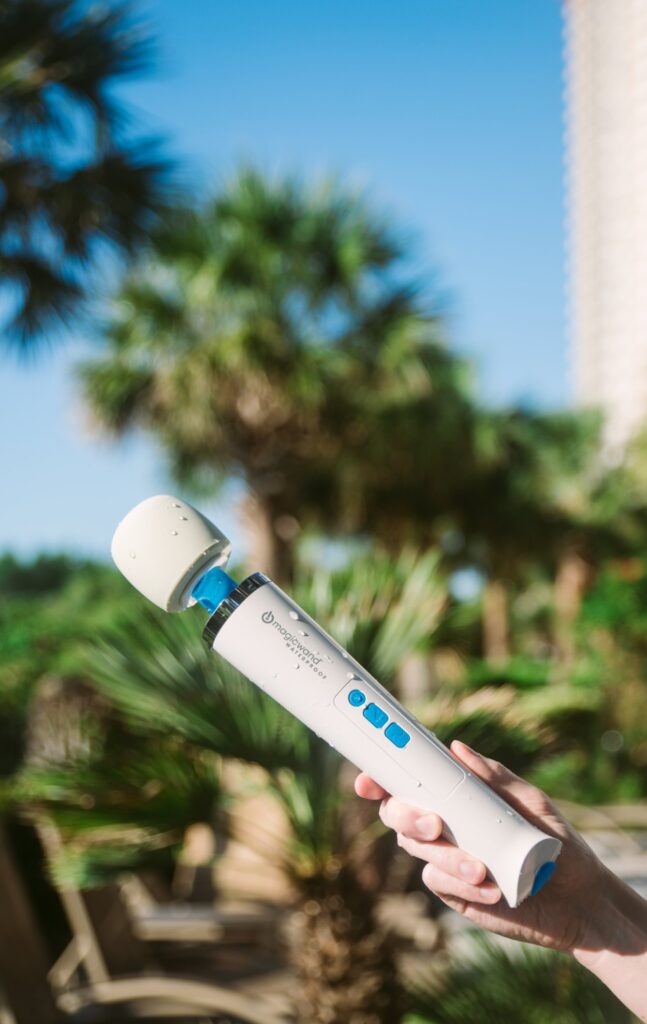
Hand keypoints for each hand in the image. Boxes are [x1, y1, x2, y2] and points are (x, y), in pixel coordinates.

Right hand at [355, 740, 609, 952]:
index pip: (408, 780)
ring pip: (415, 850)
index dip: (379, 777)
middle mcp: (442, 823)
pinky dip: (460, 883)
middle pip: (397, 815)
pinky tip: (491, 889)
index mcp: (455, 795)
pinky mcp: (454, 891)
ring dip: (443, 856)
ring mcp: (444, 858)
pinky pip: (438, 882)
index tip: (368, 779)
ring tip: (480, 867)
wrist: (579, 897)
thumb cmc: (556, 840)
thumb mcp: (531, 802)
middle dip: (405, 816)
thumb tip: (457, 747)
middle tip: (434, 824)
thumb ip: (494, 777)